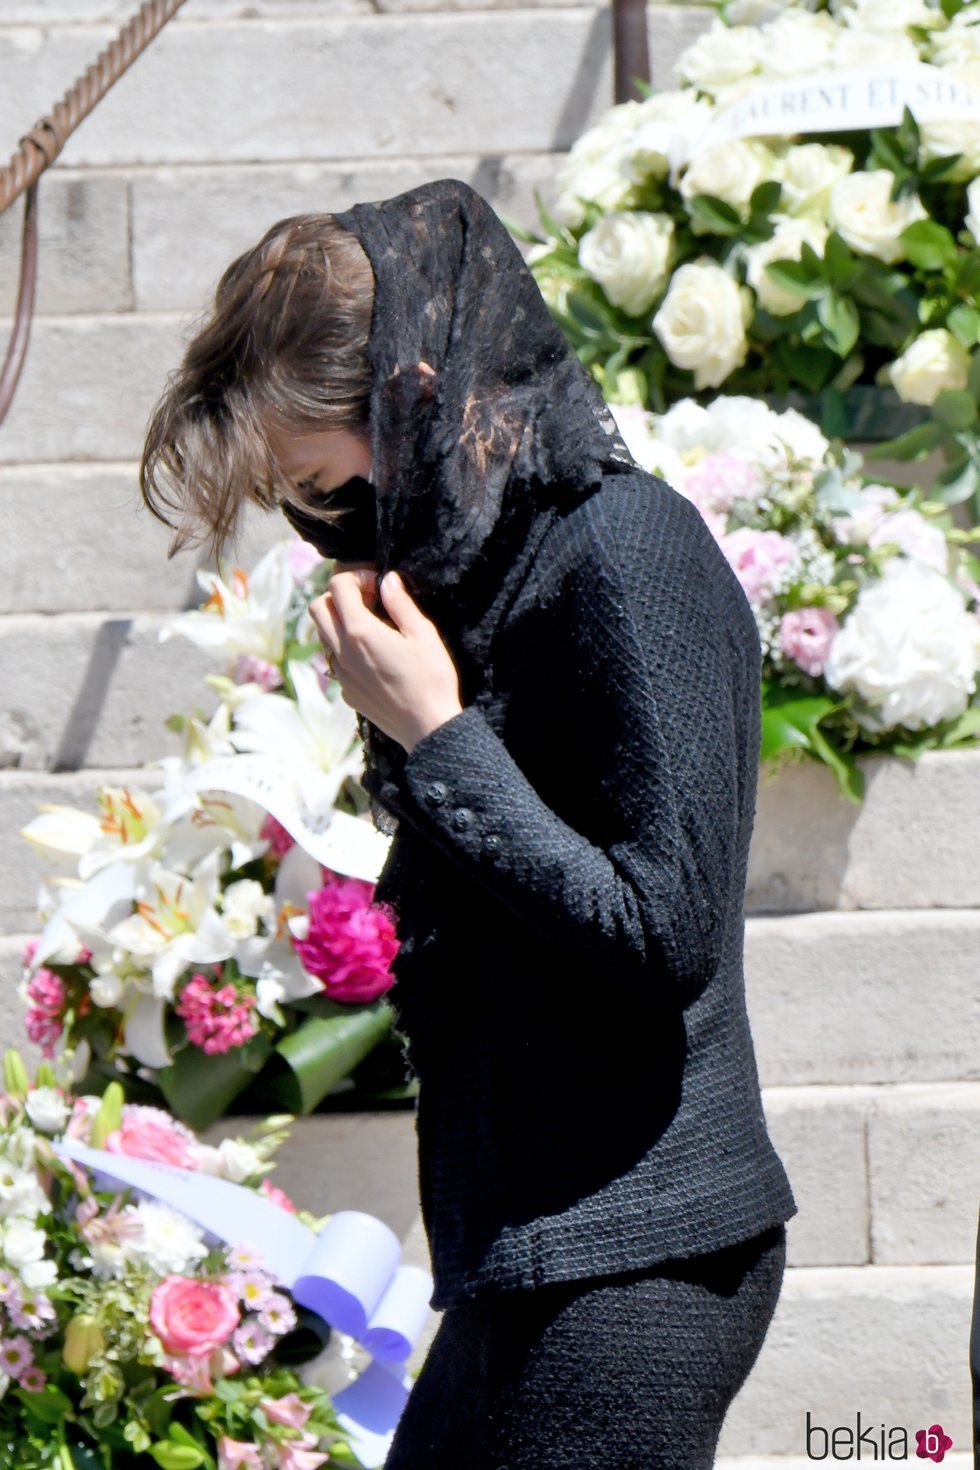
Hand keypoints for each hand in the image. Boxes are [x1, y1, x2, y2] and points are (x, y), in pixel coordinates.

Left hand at [308, 567, 464, 751]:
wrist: (428, 728)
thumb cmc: (431, 679)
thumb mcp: (423, 634)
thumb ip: (400, 603)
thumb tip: (388, 580)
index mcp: (360, 632)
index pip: (337, 585)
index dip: (356, 575)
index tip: (378, 583)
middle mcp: (341, 651)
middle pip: (318, 607)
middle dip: (339, 595)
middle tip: (369, 600)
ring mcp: (341, 673)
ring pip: (322, 634)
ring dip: (339, 620)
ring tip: (371, 626)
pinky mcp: (347, 691)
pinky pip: (334, 659)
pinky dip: (346, 647)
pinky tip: (373, 655)